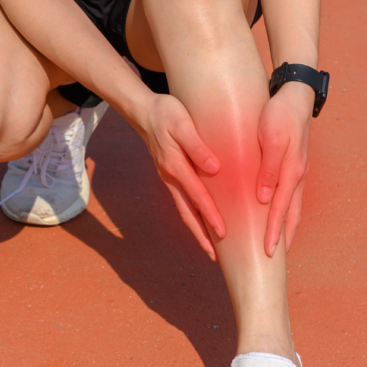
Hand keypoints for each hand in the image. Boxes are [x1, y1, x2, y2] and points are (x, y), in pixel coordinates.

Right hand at [134, 93, 224, 260]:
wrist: (143, 111)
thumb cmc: (166, 114)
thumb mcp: (183, 125)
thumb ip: (198, 146)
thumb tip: (214, 168)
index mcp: (176, 167)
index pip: (197, 197)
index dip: (211, 216)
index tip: (223, 233)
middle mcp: (171, 178)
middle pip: (187, 214)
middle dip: (201, 236)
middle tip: (215, 256)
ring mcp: (169, 179)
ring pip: (184, 210)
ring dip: (196, 230)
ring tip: (210, 248)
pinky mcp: (170, 175)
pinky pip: (182, 201)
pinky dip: (193, 215)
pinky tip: (203, 221)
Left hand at [255, 81, 313, 256]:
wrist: (295, 95)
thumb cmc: (279, 115)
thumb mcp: (270, 139)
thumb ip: (268, 169)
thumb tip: (264, 199)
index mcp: (291, 172)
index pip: (280, 210)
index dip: (273, 232)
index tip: (267, 252)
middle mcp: (297, 176)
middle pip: (291, 215)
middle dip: (283, 238)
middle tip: (273, 260)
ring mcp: (298, 172)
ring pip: (293, 208)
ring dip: (285, 228)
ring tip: (277, 245)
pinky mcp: (294, 166)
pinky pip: (290, 196)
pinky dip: (285, 212)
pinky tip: (275, 216)